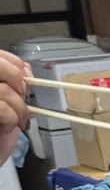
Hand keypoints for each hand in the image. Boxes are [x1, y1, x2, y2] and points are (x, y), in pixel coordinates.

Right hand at [0, 49, 28, 166]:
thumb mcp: (9, 105)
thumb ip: (13, 84)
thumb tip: (25, 68)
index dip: (13, 63)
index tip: (25, 75)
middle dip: (17, 79)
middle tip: (23, 97)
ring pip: (3, 89)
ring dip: (18, 107)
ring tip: (18, 120)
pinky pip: (0, 107)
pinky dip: (12, 117)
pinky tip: (9, 127)